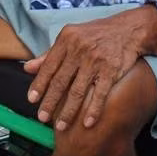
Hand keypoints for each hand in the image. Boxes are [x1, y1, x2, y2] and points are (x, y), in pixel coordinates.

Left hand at [23, 15, 141, 131]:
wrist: (129, 29)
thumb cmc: (96, 35)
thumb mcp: (71, 37)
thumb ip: (49, 54)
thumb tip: (27, 68)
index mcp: (66, 39)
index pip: (48, 65)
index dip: (39, 84)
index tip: (31, 99)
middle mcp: (79, 49)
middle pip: (61, 80)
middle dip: (50, 102)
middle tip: (42, 118)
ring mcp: (96, 60)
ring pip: (77, 90)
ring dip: (68, 111)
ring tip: (61, 126)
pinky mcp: (111, 70)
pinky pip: (99, 94)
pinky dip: (93, 110)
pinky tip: (87, 123)